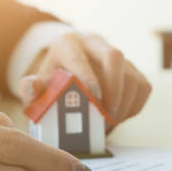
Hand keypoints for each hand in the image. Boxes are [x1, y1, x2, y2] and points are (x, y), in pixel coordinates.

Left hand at [16, 33, 150, 127]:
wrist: (69, 69)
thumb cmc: (53, 79)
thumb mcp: (37, 83)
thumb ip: (29, 88)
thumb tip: (32, 89)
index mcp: (69, 44)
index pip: (80, 57)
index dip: (88, 78)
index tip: (92, 100)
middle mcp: (96, 44)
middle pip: (114, 57)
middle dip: (113, 89)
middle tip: (106, 116)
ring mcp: (119, 56)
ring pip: (132, 77)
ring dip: (124, 105)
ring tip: (108, 126)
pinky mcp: (134, 71)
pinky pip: (142, 89)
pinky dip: (133, 108)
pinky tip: (117, 118)